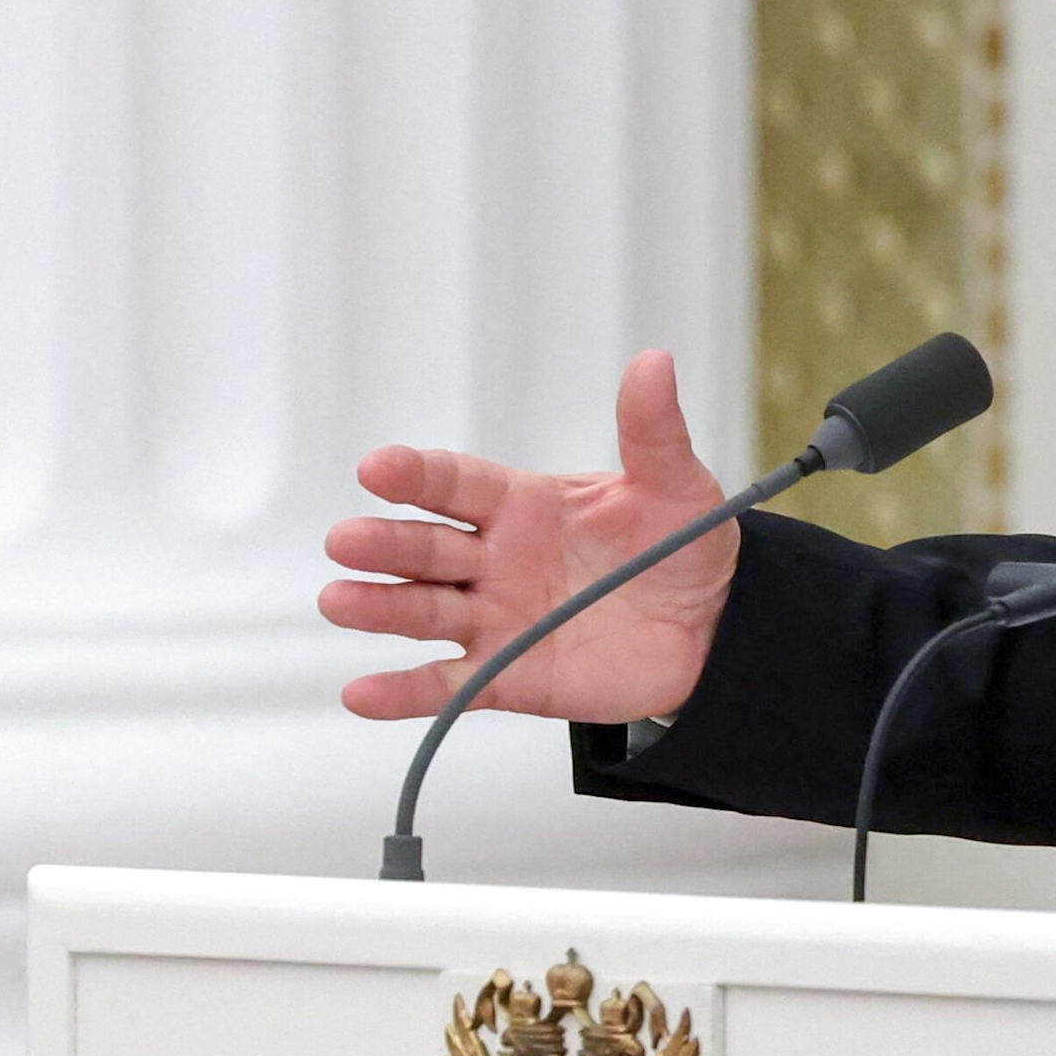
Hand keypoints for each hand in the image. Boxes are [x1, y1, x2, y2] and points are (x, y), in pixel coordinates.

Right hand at [324, 350, 734, 725]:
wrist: (716, 625)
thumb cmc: (682, 545)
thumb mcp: (674, 485)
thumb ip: (652, 433)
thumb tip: (653, 362)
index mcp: (523, 504)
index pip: (457, 484)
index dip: (417, 476)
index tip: (377, 468)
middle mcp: (496, 559)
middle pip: (427, 548)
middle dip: (385, 545)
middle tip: (345, 542)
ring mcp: (497, 618)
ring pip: (425, 610)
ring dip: (380, 607)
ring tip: (338, 601)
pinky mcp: (509, 676)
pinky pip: (450, 684)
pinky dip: (406, 692)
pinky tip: (361, 693)